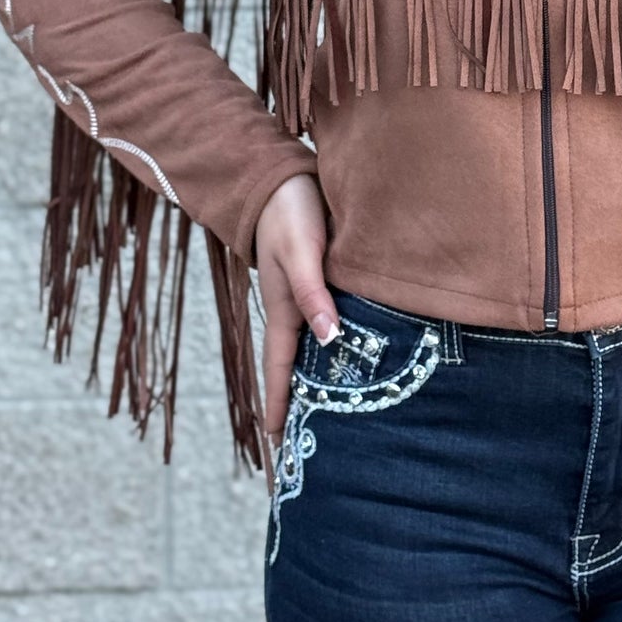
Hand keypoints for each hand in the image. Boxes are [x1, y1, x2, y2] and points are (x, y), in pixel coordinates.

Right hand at [252, 171, 339, 440]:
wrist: (283, 175)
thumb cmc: (291, 212)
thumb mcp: (302, 252)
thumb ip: (314, 293)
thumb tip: (330, 339)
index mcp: (284, 309)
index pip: (280, 370)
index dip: (280, 406)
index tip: (277, 447)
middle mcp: (293, 310)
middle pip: (294, 368)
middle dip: (296, 405)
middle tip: (302, 445)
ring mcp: (305, 296)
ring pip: (311, 349)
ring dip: (315, 380)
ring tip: (326, 414)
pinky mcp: (320, 281)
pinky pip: (323, 325)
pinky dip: (329, 350)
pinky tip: (344, 358)